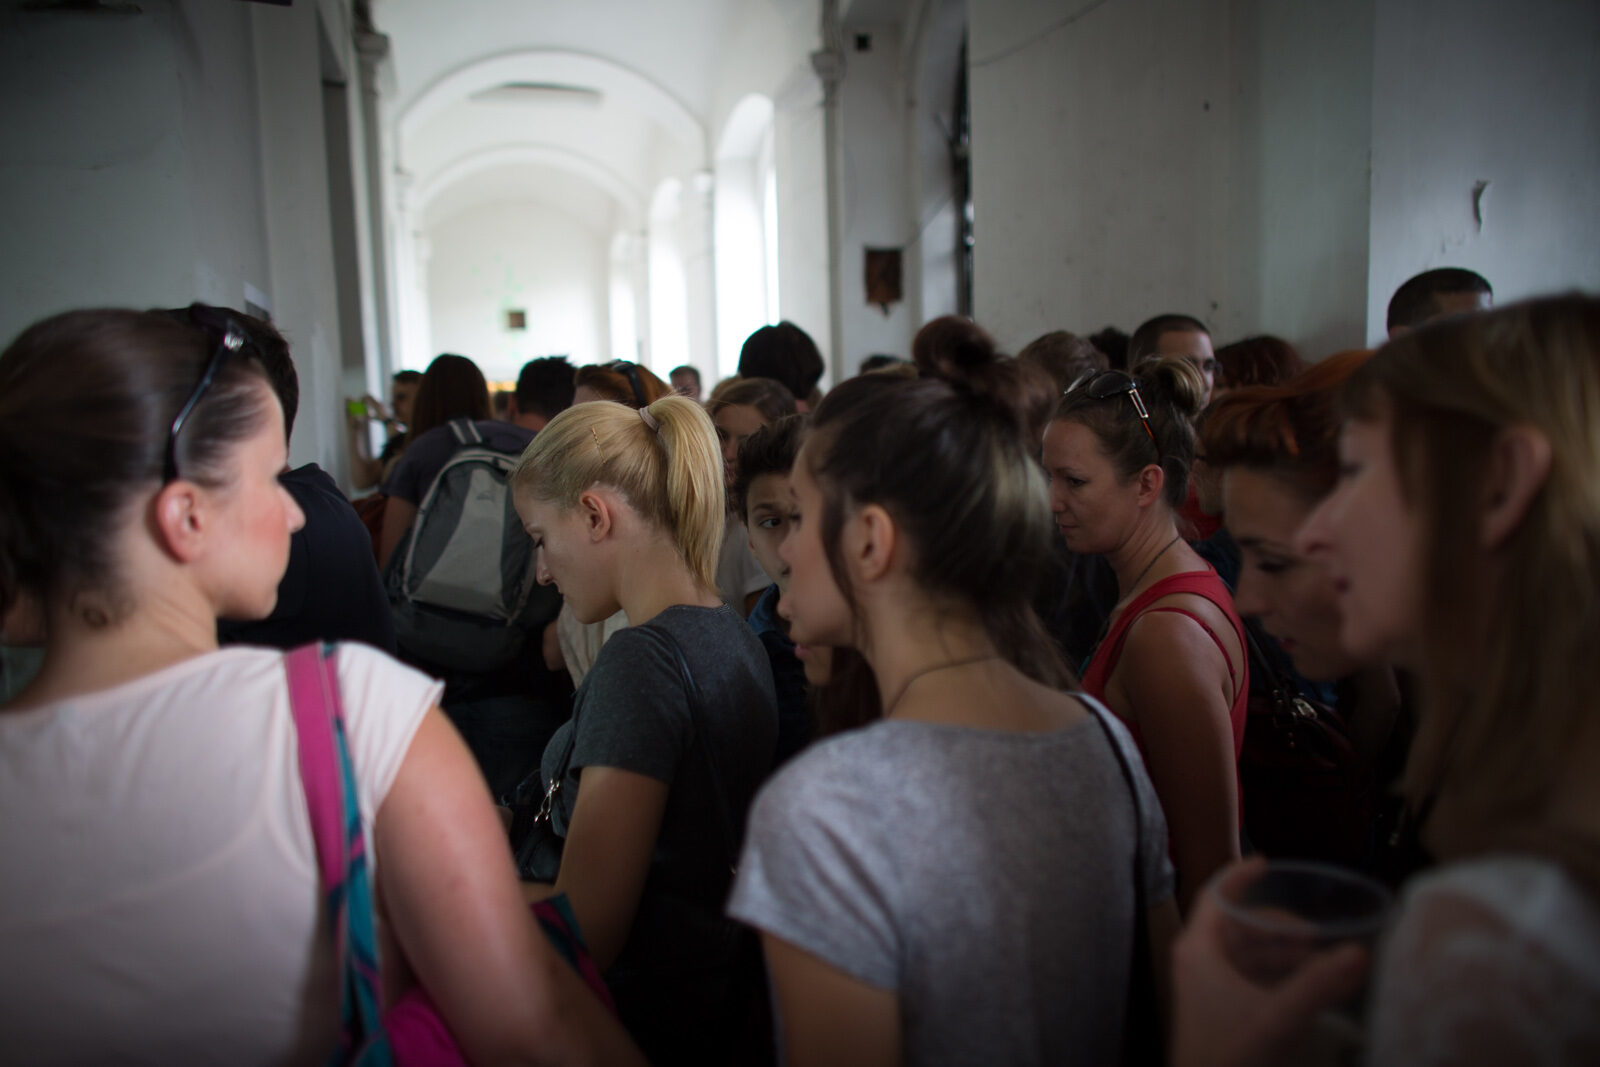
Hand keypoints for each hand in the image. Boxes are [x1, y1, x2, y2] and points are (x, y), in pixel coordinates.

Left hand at [1171, 858, 1370, 1066]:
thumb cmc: (1227, 1056)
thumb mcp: (1278, 1017)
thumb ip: (1319, 985)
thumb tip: (1360, 953)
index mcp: (1199, 949)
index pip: (1216, 896)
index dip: (1240, 877)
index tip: (1266, 862)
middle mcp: (1197, 962)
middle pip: (1237, 927)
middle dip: (1277, 926)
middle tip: (1317, 934)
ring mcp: (1205, 989)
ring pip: (1244, 956)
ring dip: (1280, 954)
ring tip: (1319, 960)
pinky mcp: (1216, 1013)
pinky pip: (1246, 980)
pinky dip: (1274, 976)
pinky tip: (1304, 988)